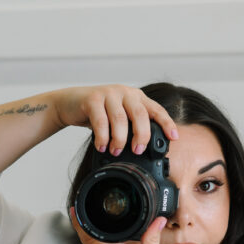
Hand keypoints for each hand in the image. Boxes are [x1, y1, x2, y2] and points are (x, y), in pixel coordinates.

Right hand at [50, 84, 177, 156]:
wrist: (70, 103)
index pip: (156, 109)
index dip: (167, 123)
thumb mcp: (119, 116)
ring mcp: (109, 94)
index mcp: (136, 97)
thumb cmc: (98, 113)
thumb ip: (132, 126)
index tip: (173, 138)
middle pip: (140, 115)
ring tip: (116, 151)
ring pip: (120, 119)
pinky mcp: (92, 99)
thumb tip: (144, 149)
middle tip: (137, 151)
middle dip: (141, 136)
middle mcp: (125, 93)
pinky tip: (102, 146)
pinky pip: (100, 121)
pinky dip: (102, 137)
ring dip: (119, 139)